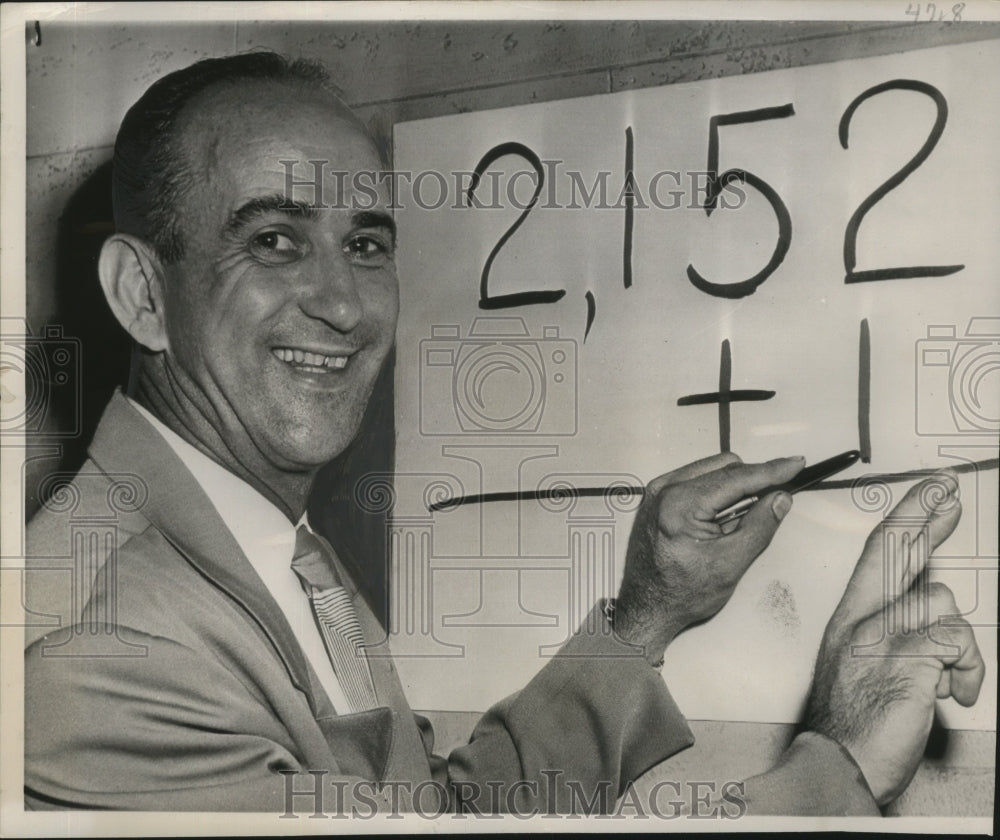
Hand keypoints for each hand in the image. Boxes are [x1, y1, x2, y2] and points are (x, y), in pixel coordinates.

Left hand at [615, 451, 802, 663]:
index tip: (795, 464)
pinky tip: (722, 513)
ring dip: (734, 484)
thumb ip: (759, 526)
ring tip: (742, 515)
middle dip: (753, 479)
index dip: (771, 471)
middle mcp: (665, 490)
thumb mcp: (730, 564)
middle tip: (775, 496)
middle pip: (724, 467)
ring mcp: (658, 491)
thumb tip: (780, 498)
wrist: (647, 607)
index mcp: (680, 504)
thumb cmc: (681, 593)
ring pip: (711, 469)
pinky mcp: (657, 497)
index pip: (736, 478)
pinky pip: (696, 478)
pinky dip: (716, 489)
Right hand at [805, 471, 984, 804]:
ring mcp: (881, 636)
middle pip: (895, 549)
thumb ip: (892, 630)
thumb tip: (927, 604)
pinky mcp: (906, 658)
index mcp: (851, 617)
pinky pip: (955, 641)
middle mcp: (861, 618)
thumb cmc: (850, 721)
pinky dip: (967, 671)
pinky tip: (955, 693)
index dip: (907, 517)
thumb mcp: (864, 665)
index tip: (929, 493)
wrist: (836, 761)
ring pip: (940, 602)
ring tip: (951, 680)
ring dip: (960, 646)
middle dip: (923, 513)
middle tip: (946, 489)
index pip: (878, 552)